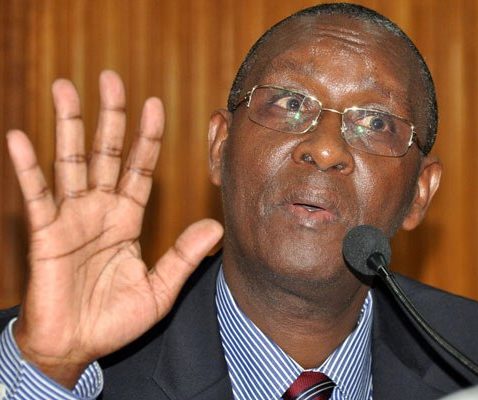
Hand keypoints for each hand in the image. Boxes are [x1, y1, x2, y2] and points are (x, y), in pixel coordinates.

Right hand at [6, 70, 222, 387]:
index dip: (147, 137)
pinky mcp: (46, 234)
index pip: (140, 168)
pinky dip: (28, 168)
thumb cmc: (115, 319)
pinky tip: (20, 138)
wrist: (77, 346)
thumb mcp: (160, 287)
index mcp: (127, 219)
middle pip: (107, 153)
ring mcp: (71, 218)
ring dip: (68, 125)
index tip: (155, 105)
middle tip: (112, 78)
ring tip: (65, 88)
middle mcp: (100, 210)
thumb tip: (216, 227)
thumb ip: (184, 255)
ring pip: (71, 161)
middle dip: (110, 116)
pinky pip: (36, 196)